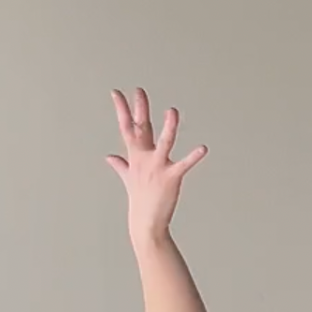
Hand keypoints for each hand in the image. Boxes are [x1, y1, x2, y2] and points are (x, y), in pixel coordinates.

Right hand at [107, 87, 206, 243]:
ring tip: (172, 111)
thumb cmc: (139, 199)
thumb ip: (120, 165)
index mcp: (135, 156)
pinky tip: (203, 148)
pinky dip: (193, 157)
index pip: (126, 127)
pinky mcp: (171, 178)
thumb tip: (109, 157)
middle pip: (141, 129)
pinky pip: (184, 165)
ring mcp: (157, 167)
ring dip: (168, 127)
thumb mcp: (127, 179)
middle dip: (140, 109)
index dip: (122, 109)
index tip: (117, 93)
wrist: (146, 222)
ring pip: (163, 143)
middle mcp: (145, 159)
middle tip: (140, 90)